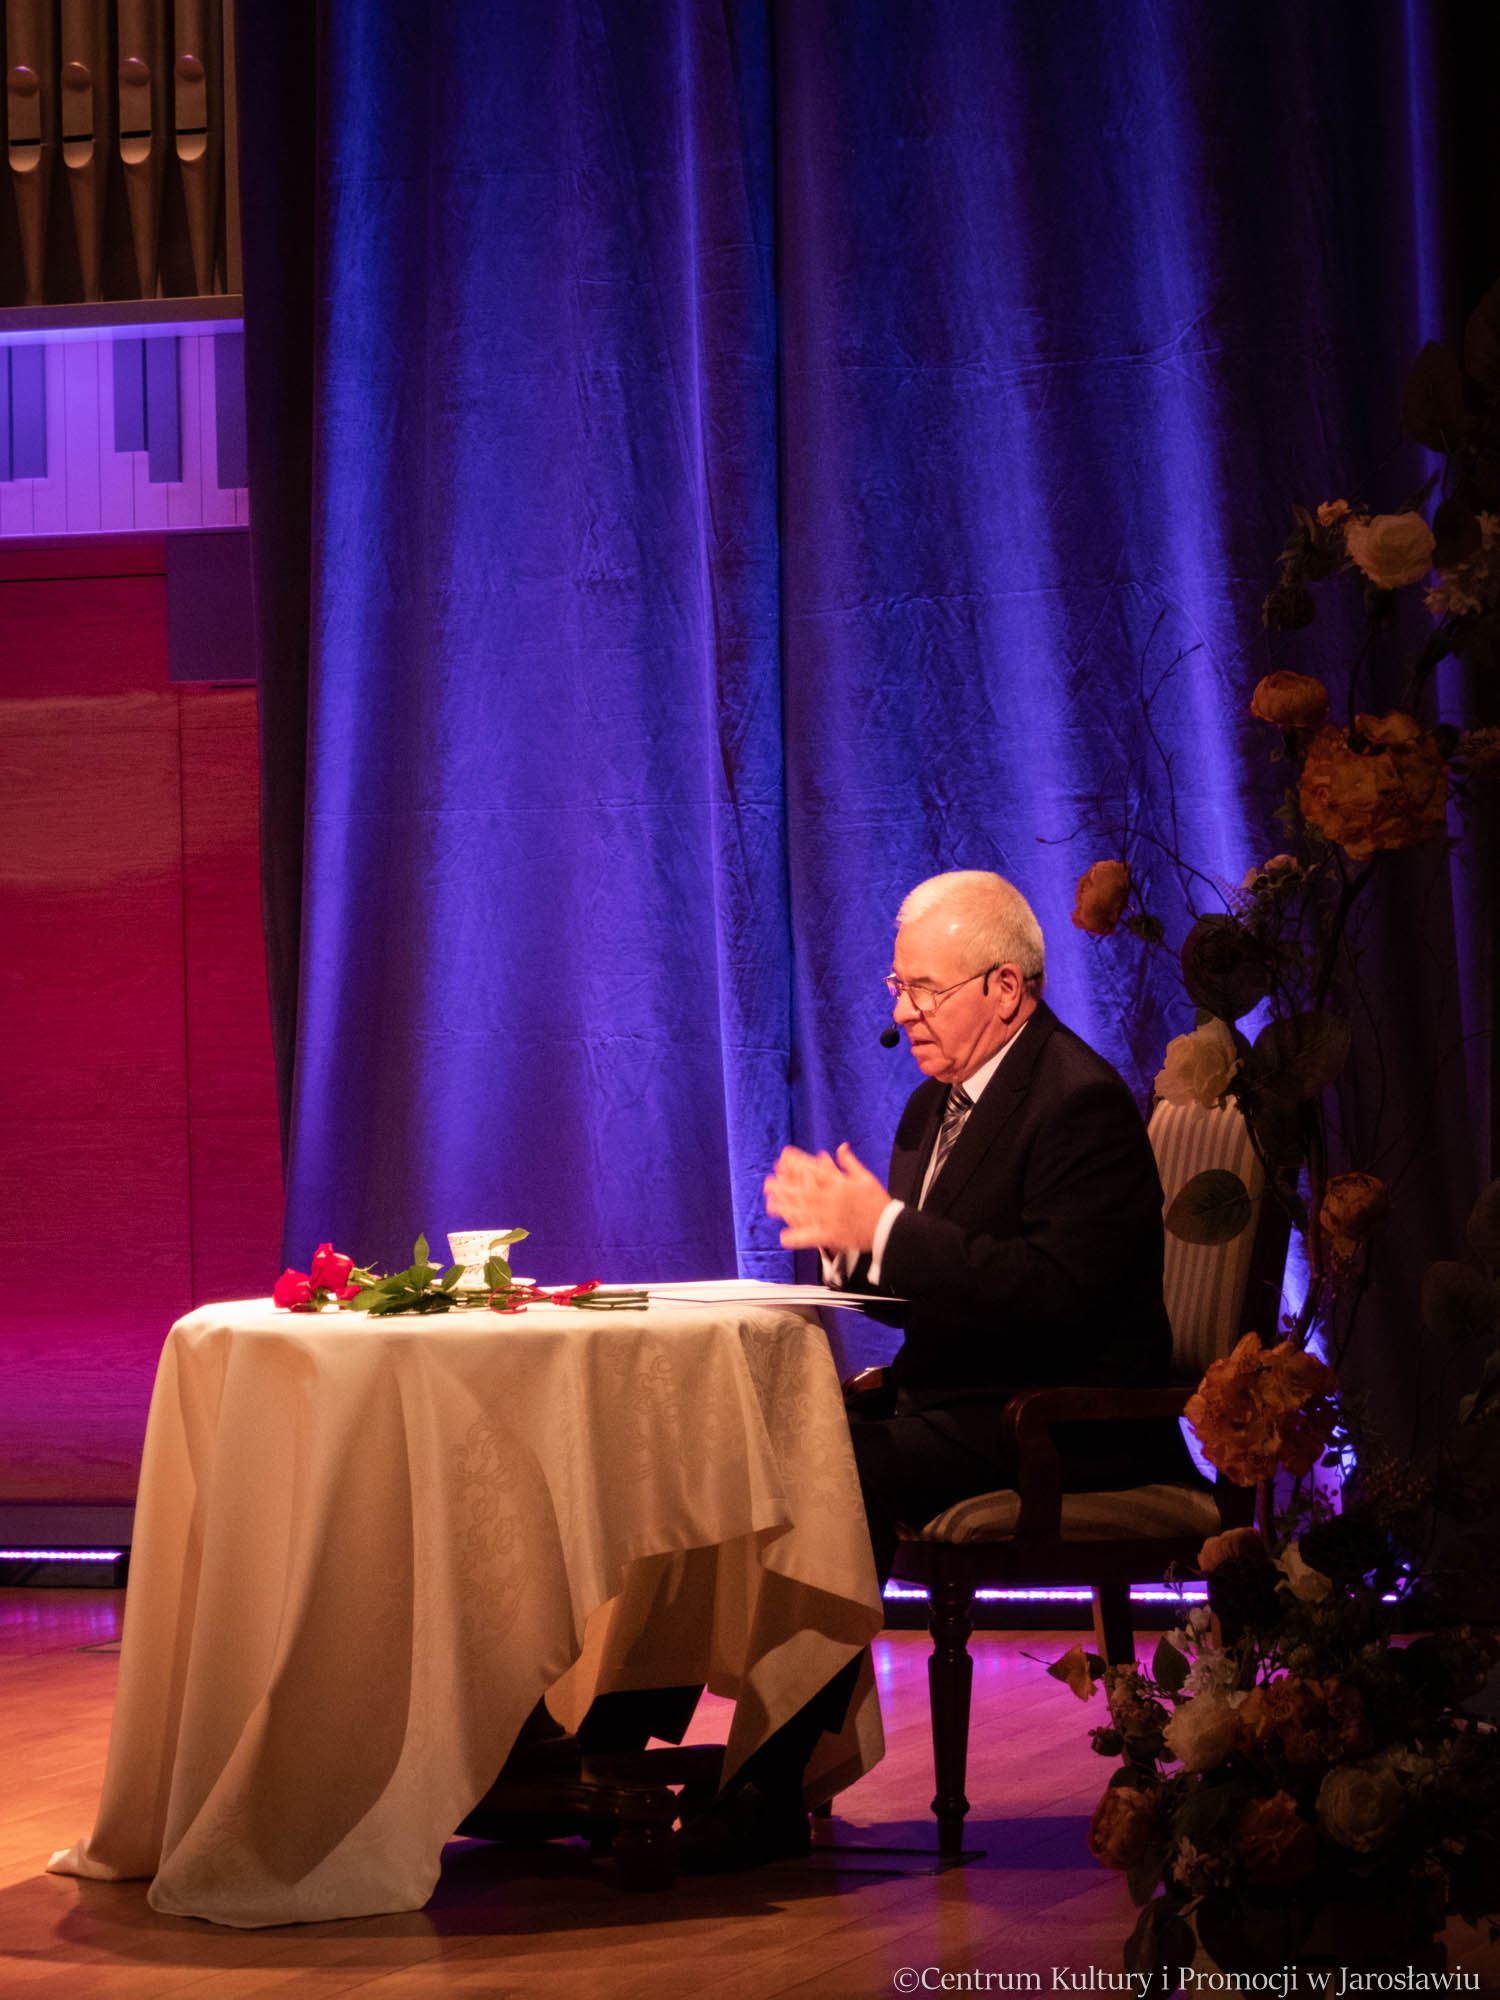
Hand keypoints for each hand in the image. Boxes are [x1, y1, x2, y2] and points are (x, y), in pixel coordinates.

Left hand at [763, 1142, 889, 1253]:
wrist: (888, 1227)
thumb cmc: (877, 1201)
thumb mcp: (865, 1177)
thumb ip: (850, 1163)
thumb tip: (840, 1147)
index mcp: (840, 1184)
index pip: (814, 1171)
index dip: (797, 1165)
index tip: (783, 1159)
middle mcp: (832, 1200)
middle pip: (803, 1192)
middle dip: (784, 1187)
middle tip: (768, 1184)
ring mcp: (830, 1218)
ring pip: (803, 1212)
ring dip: (785, 1208)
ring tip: (770, 1205)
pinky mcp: (832, 1236)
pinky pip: (811, 1237)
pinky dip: (797, 1238)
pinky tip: (783, 1236)